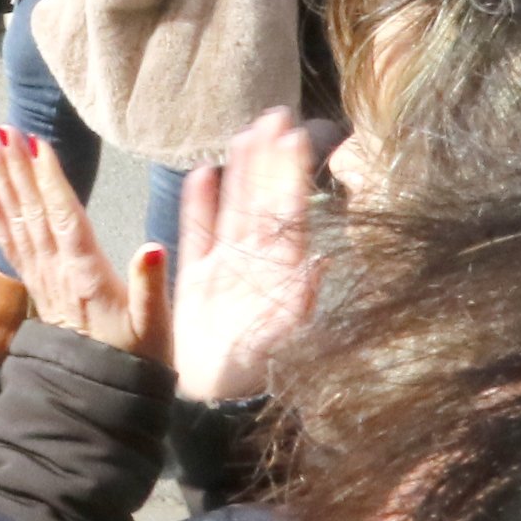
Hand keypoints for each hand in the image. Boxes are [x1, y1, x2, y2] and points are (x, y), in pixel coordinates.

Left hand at [0, 130, 168, 362]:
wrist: (99, 393)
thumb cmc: (137, 358)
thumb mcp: (155, 328)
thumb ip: (152, 287)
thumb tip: (153, 246)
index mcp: (87, 274)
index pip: (64, 218)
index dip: (50, 181)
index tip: (38, 145)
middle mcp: (56, 270)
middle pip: (33, 211)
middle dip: (19, 168)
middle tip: (5, 129)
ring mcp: (41, 276)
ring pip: (17, 220)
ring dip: (4, 181)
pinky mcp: (33, 283)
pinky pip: (7, 241)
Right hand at [174, 107, 321, 402]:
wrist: (216, 406)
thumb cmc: (259, 372)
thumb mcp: (291, 333)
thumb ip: (303, 294)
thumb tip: (322, 254)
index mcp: (285, 272)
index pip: (290, 209)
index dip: (294, 172)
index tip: (302, 132)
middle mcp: (260, 264)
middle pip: (265, 200)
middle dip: (271, 158)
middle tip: (277, 114)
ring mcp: (229, 270)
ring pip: (235, 208)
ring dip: (240, 171)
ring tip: (245, 132)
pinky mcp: (198, 283)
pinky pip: (198, 235)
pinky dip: (200, 206)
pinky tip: (202, 175)